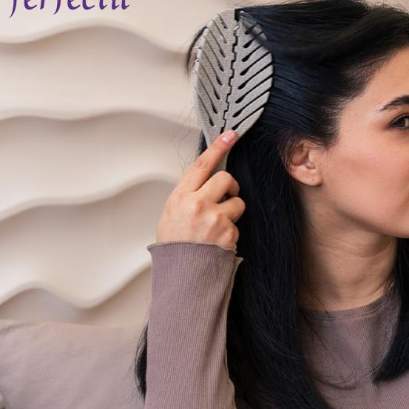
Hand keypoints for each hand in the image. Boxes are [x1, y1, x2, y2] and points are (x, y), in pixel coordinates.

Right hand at [155, 130, 245, 250]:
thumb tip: (207, 180)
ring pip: (237, 201)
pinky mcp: (229, 233)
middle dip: (230, 186)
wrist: (182, 274)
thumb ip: (189, 195)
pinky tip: (218, 241)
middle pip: (226, 178)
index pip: (202, 165)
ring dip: (232, 211)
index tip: (231, 135)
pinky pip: (237, 223)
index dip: (218, 147)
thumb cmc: (175, 245)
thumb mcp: (171, 214)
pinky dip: (231, 231)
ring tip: (217, 225)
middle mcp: (198, 205)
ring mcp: (215, 219)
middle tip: (224, 196)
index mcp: (180, 198)